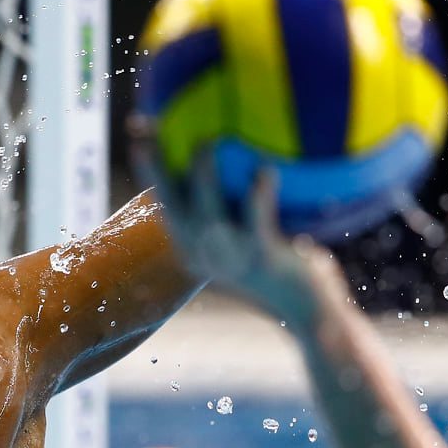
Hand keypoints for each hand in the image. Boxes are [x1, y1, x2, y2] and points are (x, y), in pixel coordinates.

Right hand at [147, 149, 339, 328]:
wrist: (308, 312)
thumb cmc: (283, 271)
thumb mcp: (249, 242)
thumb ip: (238, 209)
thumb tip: (242, 158)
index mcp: (194, 249)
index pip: (166, 204)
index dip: (151, 169)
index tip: (139, 137)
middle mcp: (204, 253)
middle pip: (172, 206)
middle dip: (156, 170)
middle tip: (145, 135)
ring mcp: (231, 256)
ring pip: (207, 213)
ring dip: (203, 178)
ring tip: (203, 141)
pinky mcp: (262, 257)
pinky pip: (256, 221)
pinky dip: (259, 196)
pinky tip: (264, 170)